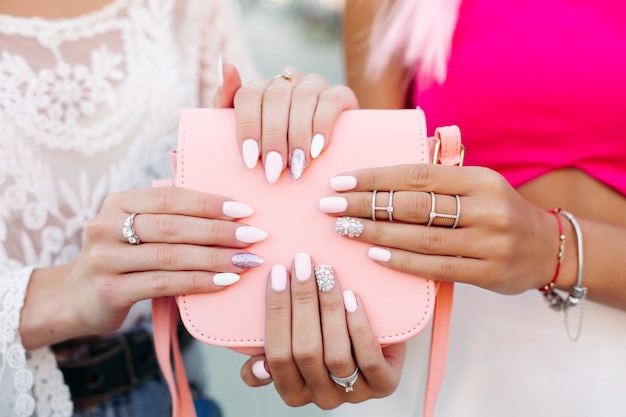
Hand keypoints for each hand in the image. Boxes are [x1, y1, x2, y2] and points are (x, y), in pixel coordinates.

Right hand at [21, 187, 265, 347]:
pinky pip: (165, 284)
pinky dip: (199, 282)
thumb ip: (168, 216)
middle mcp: (107, 225)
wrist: (75, 297)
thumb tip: (228, 209)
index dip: (210, 203)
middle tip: (254, 237)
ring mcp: (106, 258)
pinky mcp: (110, 290)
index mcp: (118, 202)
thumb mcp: (135, 229)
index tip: (245, 209)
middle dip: (220, 231)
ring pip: (172, 256)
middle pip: (174, 226)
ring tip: (247, 261)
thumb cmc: (122, 258)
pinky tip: (225, 281)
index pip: (171, 197)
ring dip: (216, 258)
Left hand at [214, 59, 358, 181]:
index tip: (250, 160)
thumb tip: (227, 65)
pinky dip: (322, 125)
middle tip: (274, 170)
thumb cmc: (272, 150)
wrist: (320, 159)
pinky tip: (318, 150)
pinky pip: (331, 101)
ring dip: (298, 135)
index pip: (249, 94)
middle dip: (273, 137)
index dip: (248, 126)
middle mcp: (286, 81)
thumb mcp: (245, 134)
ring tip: (297, 166)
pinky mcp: (341, 95)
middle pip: (276, 96)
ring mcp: (314, 85)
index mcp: (260, 88)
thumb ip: (226, 101)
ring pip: (303, 97)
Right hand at [240, 253, 404, 408]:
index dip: (275, 313)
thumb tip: (257, 363)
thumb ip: (269, 349)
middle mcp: (320, 397)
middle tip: (303, 264)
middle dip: (302, 302)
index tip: (277, 274)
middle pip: (305, 351)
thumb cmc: (328, 336)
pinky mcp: (383, 385)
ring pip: (335, 355)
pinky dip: (358, 327)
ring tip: (326, 274)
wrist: (380, 338)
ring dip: (329, 309)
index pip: (276, 355)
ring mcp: (353, 393)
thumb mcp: (296, 342)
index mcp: (292, 391)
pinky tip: (352, 298)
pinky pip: (369, 359)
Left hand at [318, 164, 558, 294]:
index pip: (417, 174)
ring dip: (376, 233)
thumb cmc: (497, 211)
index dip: (376, 178)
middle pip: (414, 206)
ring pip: (421, 238)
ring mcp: (488, 242)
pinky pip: (436, 268)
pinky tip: (374, 255)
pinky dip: (402, 261)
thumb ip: (439, 178)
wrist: (547, 248)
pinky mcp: (488, 272)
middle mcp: (485, 208)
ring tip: (343, 229)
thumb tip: (382, 173)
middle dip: (366, 205)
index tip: (341, 181)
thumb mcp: (477, 185)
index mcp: (479, 179)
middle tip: (330, 206)